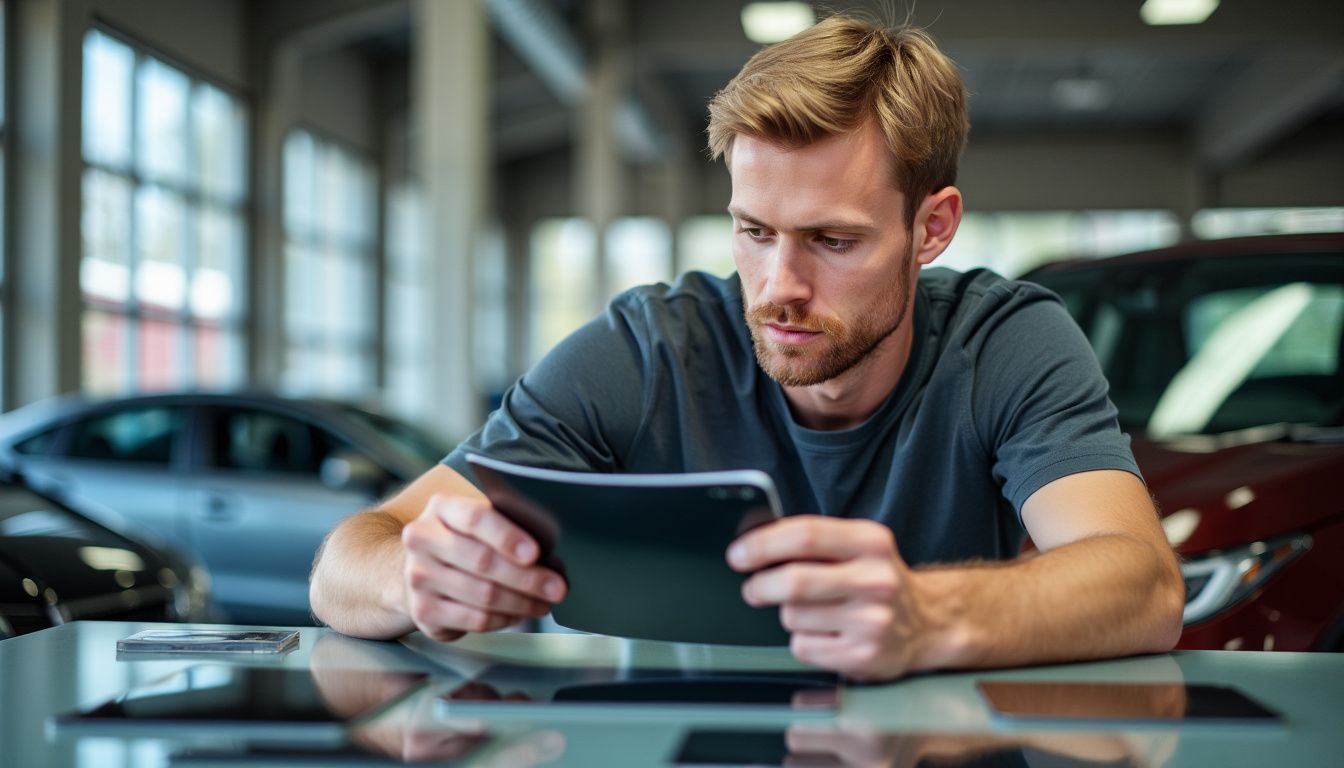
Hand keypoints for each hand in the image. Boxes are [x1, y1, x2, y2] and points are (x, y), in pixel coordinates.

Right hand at [401, 494, 567, 640]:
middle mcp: (423, 539)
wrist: (420, 569)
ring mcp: (418, 576)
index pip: (475, 519)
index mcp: (441, 508)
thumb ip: (506, 527)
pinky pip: (474, 619)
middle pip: (482, 561)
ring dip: (521, 602)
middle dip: (527, 578)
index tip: (535, 553)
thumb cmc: (462, 541)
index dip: (508, 537)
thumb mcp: (477, 523)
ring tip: (543, 603)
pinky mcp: (423, 610)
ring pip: (482, 595)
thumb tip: (551, 553)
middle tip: (556, 587)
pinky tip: (518, 614)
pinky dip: (504, 619)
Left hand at [727, 515, 925, 680]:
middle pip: (794, 581)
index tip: (738, 555)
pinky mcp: (864, 656)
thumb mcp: (855, 546)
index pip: (805, 535)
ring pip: (793, 616)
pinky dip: (802, 641)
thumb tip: (750, 533)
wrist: (925, 625)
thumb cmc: (875, 581)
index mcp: (871, 542)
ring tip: (812, 612)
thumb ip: (810, 539)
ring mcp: (872, 621)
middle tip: (753, 589)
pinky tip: (826, 635)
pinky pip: (803, 647)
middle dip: (760, 586)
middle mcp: (876, 580)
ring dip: (788, 615)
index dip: (762, 544)